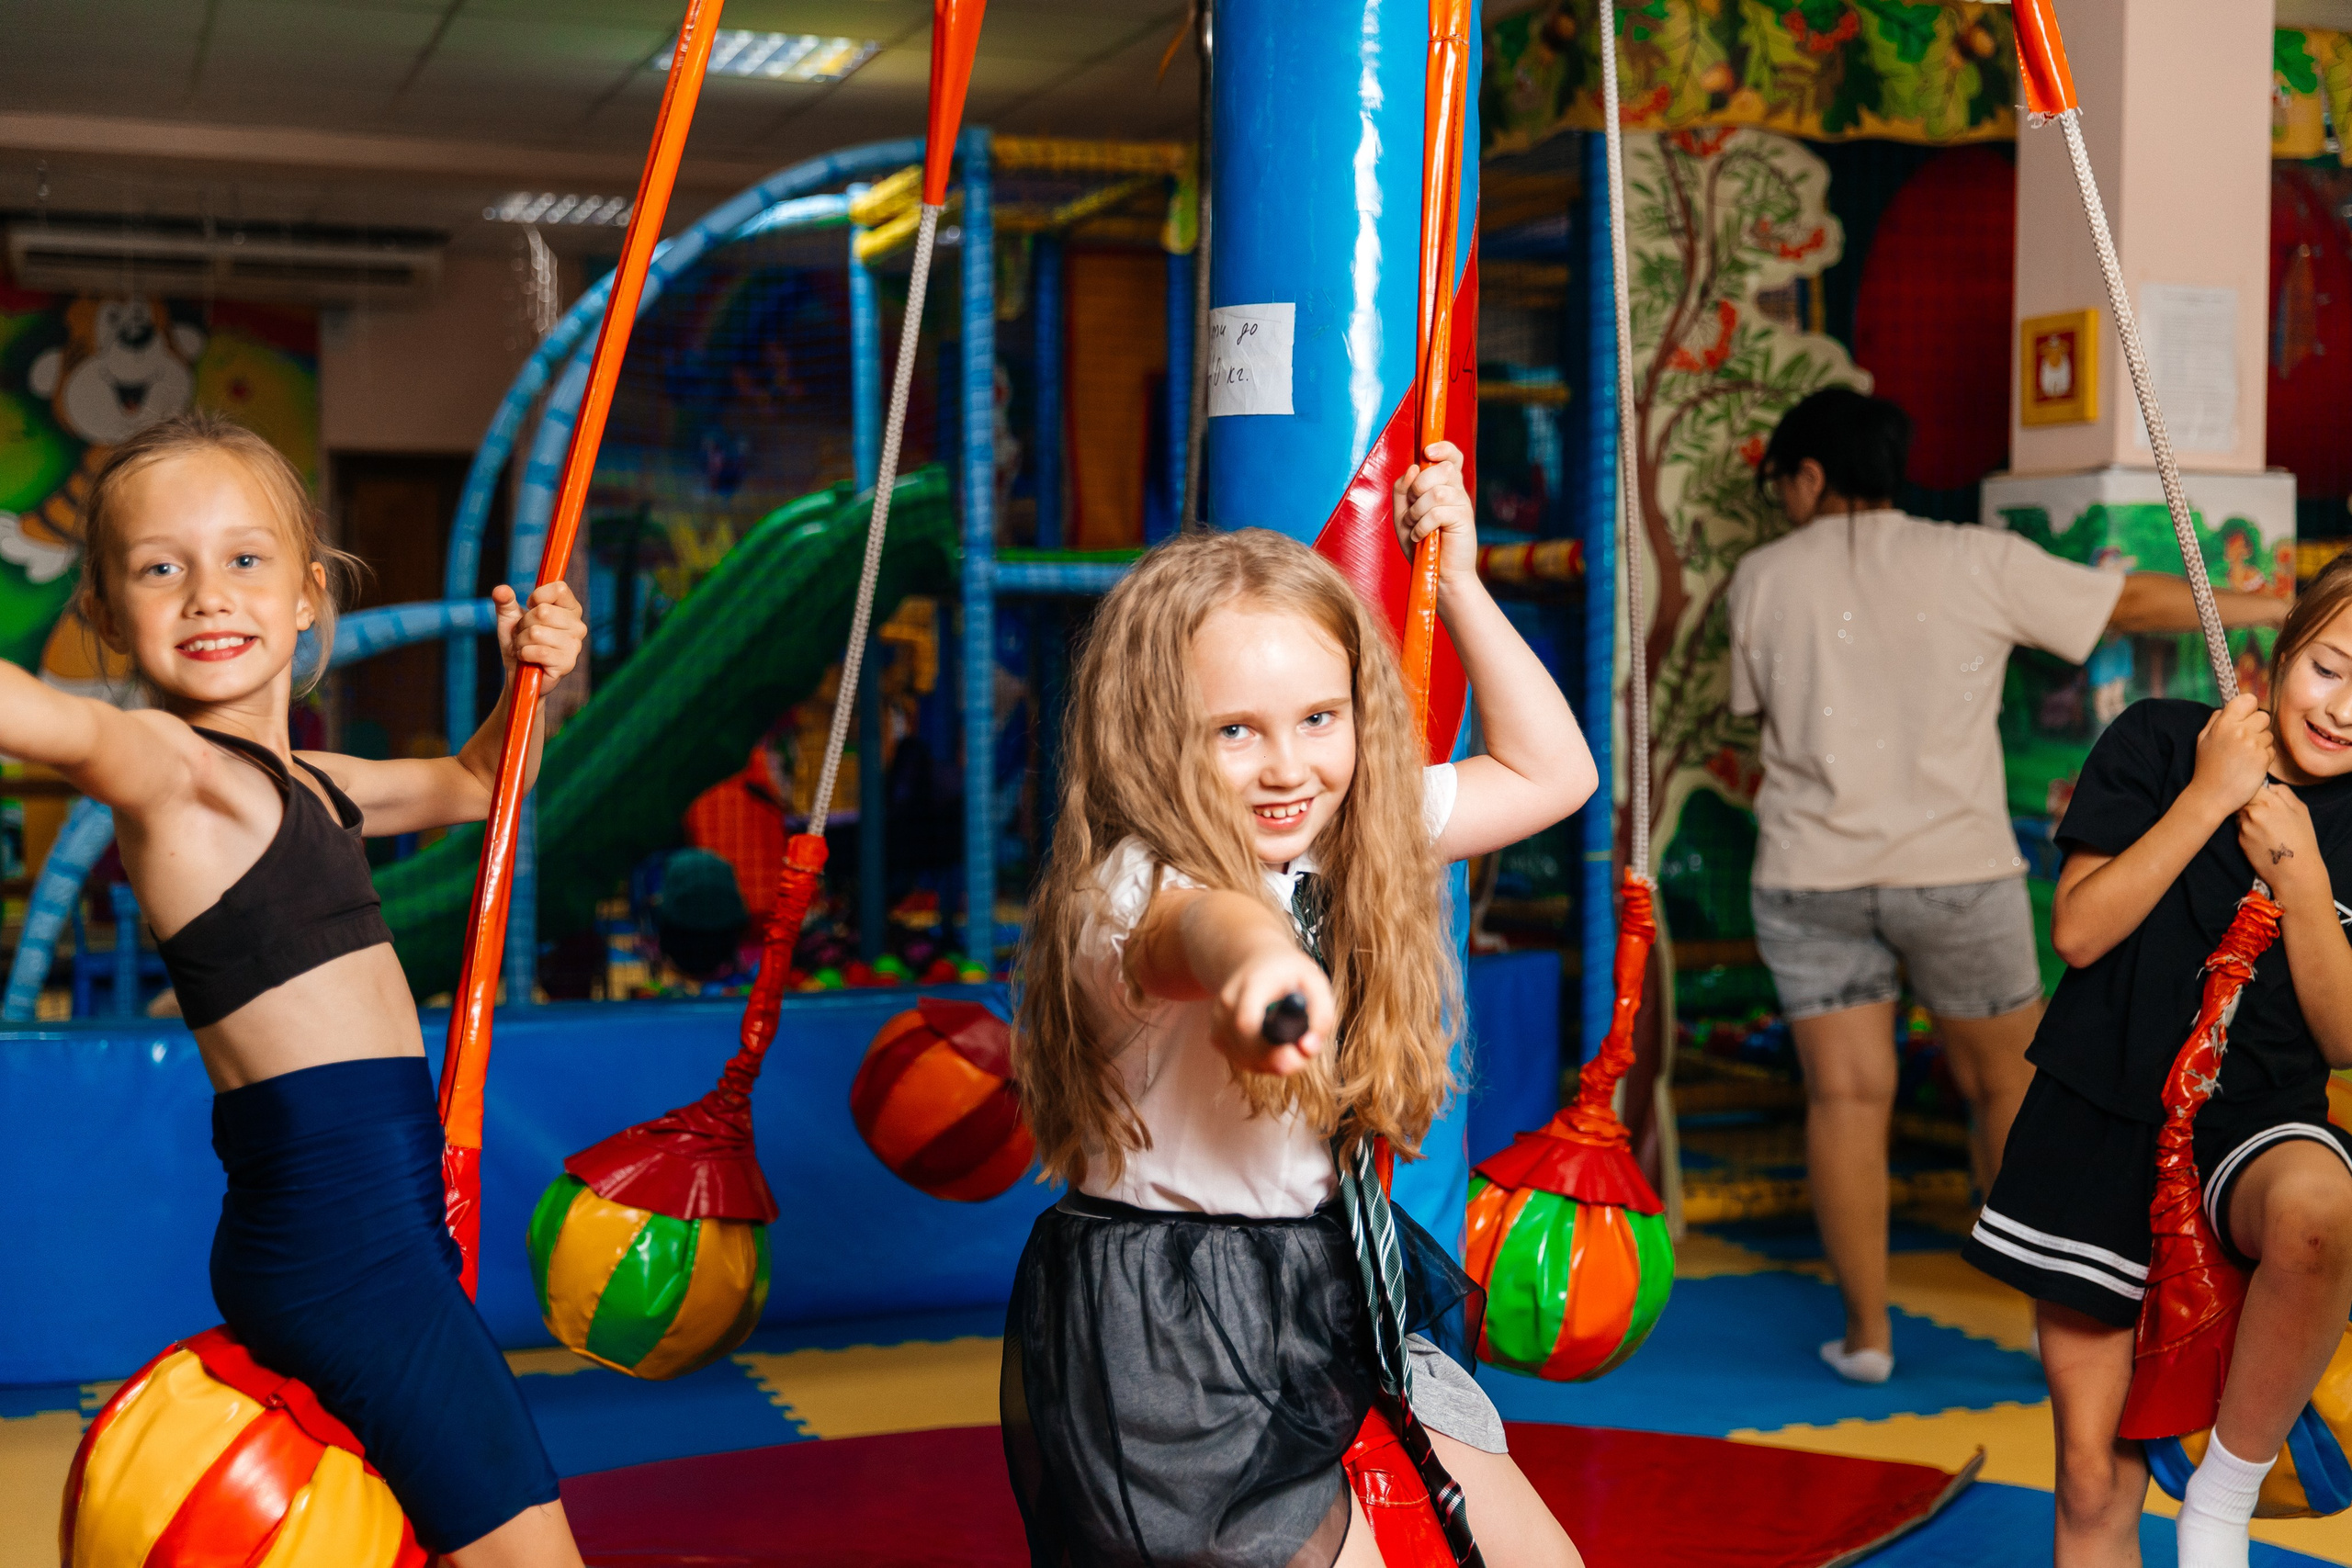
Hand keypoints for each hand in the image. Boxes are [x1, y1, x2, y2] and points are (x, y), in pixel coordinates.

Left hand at [495, 582, 586, 686]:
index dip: (537, 596)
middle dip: (524, 624)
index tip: (530, 608)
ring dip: (522, 641)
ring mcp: (575, 645)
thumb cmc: (519, 642)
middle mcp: (578, 625)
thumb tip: (500, 590)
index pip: (559, 589)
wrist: (517, 673)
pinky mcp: (567, 663)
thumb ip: (505, 601)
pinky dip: (524, 654)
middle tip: (525, 635)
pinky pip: (538, 651)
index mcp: (570, 609)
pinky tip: (527, 658)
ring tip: (526, 647)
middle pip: (543, 611)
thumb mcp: (510, 618)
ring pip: (537, 632)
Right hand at [1211, 942, 1336, 1077]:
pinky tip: (1270, 1038)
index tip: (1298, 1053)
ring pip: (1247, 1060)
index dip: (1272, 1047)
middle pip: (1246, 1048)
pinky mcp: (1217, 1036)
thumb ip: (1321, 1016)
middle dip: (1280, 1059)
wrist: (1255, 962)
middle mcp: (1227, 1002)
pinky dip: (1262, 1059)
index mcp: (1251, 983)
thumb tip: (1307, 1049)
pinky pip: (1243, 1061)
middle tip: (1301, 1052)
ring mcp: (1218, 1021)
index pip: (1246, 1023)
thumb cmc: (1290, 975)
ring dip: (1274, 1060)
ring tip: (1288, 1034)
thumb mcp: (1316, 983)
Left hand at [1392, 440, 1477, 590]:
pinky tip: (1420, 536)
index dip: (1443, 447)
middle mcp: (1456, 490)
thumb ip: (1402, 490)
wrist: (1437, 574)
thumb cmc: (1420, 544)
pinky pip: (1438, 512)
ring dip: (1417, 510)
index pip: (1451, 455)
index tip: (1428, 452)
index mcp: (1444, 485)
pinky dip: (1422, 525)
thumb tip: (1414, 467)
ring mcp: (1462, 504)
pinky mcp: (1464, 520)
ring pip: (1437, 491)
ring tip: (1414, 526)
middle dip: (1419, 486)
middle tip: (1413, 507)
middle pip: (1441, 468)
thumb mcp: (1402, 514)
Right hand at [2188, 693, 2273, 817]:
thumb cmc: (2207, 768)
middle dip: (2256, 726)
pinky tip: (2251, 765)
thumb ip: (2216, 720)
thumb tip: (2228, 708)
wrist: (2212, 796)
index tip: (2244, 717)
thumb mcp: (2203, 739)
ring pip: (2269, 734)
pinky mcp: (2264, 759)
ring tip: (2246, 756)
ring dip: (2261, 743)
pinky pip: (2272, 750)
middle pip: (2263, 716)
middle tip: (2245, 740)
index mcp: (2224, 723)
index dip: (2248, 708)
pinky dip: (2264, 757)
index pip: (2248, 699)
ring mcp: (2254, 745)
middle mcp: (2240, 731)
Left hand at [2240, 780, 2325, 899]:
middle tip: (2264, 815)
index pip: (2250, 786)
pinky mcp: (2238, 840)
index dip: (2254, 790)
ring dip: (2247, 817)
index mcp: (2269, 801)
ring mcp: (2243, 826)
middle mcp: (2252, 812)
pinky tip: (2260, 839)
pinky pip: (2239, 828)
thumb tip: (2268, 785)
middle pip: (2242, 799)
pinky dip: (2247, 830)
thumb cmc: (2302, 839)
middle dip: (2249, 803)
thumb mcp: (2300, 810)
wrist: (2295, 870)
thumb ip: (2283, 792)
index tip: (2261, 796)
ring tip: (2264, 828)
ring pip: (2239, 813)